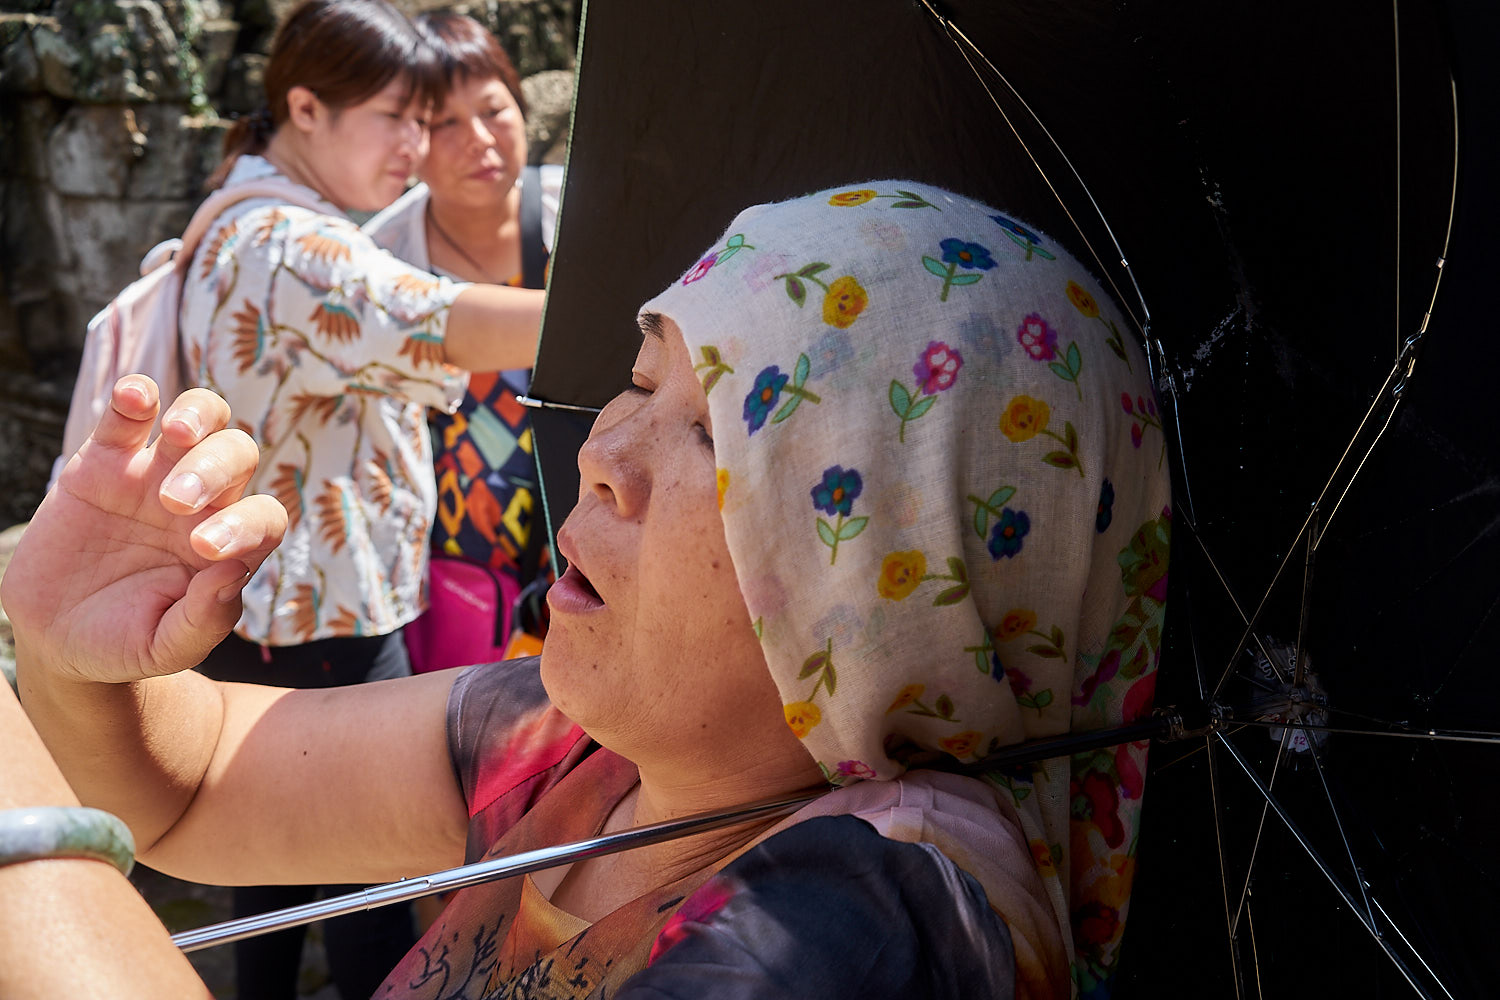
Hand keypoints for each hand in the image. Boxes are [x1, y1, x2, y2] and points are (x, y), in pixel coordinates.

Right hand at [3, 378, 286, 682]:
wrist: (56, 636)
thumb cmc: (124, 642)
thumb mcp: (165, 647)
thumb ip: (204, 619)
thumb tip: (235, 572)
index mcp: (230, 546)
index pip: (263, 516)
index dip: (246, 524)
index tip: (205, 550)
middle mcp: (204, 502)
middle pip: (237, 455)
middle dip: (214, 468)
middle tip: (174, 501)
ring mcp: (155, 475)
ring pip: (200, 420)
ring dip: (197, 415)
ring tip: (175, 433)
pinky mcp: (104, 461)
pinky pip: (129, 414)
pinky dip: (136, 395)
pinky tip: (134, 396)